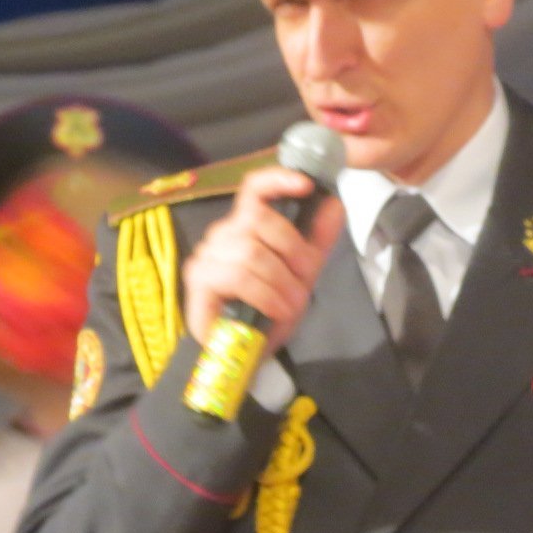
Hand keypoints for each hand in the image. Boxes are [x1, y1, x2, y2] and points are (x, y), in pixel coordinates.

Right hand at [181, 166, 345, 355]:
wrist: (244, 354)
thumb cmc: (268, 310)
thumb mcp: (303, 274)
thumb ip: (317, 240)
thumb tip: (334, 203)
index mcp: (248, 225)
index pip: (255, 187)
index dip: (278, 179)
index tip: (306, 184)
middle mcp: (224, 233)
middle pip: (261, 220)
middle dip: (293, 251)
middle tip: (305, 280)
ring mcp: (207, 255)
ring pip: (252, 251)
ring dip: (281, 281)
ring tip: (291, 304)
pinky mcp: (198, 280)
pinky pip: (238, 276)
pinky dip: (266, 295)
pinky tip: (275, 311)